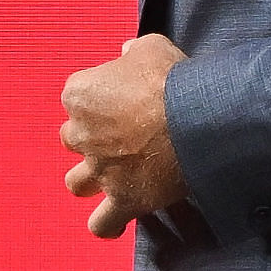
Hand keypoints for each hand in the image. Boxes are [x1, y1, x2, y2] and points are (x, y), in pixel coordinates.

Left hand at [60, 34, 188, 237]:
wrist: (198, 116)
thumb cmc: (172, 78)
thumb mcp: (151, 46)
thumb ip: (132, 52)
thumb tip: (126, 53)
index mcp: (80, 94)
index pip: (76, 97)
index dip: (100, 98)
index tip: (124, 98)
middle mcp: (81, 134)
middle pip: (72, 139)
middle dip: (92, 138)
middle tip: (122, 135)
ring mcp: (100, 170)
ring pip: (76, 183)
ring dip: (90, 180)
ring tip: (114, 177)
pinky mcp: (122, 199)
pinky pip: (102, 224)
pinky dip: (107, 224)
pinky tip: (118, 220)